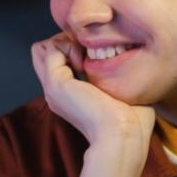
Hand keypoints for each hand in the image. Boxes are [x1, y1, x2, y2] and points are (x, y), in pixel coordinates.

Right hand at [30, 34, 154, 147]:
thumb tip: (120, 55)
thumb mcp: (121, 92)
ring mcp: (53, 88)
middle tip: (88, 50)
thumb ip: (114, 74)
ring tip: (85, 56)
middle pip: (45, 52)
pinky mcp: (56, 83)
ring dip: (66, 42)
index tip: (97, 54)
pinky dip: (68, 46)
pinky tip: (85, 61)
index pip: (58, 61)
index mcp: (70, 96)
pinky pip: (51, 49)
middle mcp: (57, 92)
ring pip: (44, 48)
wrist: (124, 135)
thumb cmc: (132, 120)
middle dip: (66, 40)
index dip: (75, 47)